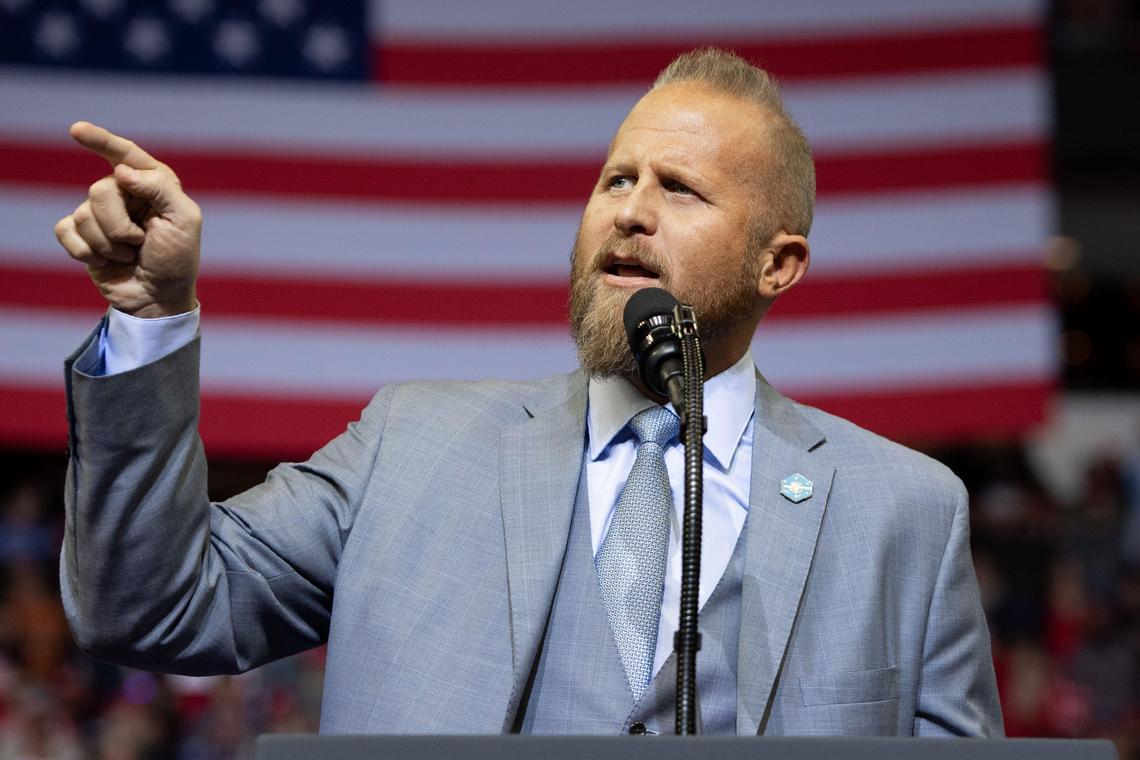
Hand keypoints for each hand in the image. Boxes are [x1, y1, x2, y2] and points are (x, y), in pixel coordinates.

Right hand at [54, 122, 200, 317]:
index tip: (77, 130)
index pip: (125, 155)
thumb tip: (121, 171)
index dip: (101, 140)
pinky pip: (66, 230)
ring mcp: (100, 214)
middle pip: (99, 191)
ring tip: (128, 255)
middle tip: (139, 243)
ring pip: (83, 214)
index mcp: (153, 183)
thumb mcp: (184, 221)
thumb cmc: (177, 259)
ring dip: (108, 244)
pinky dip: (85, 252)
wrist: (158, 298)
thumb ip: (160, 188)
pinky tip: (105, 262)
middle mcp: (124, 192)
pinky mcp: (82, 235)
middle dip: (120, 226)